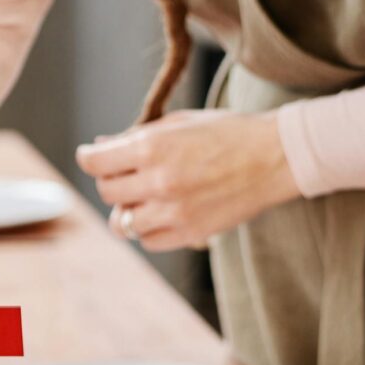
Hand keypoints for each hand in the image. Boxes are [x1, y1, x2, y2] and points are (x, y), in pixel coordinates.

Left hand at [75, 109, 300, 250]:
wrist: (277, 157)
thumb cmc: (228, 133)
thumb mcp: (180, 123)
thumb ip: (137, 136)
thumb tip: (100, 146)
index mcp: (153, 147)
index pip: (95, 162)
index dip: (88, 157)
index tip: (90, 156)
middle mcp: (159, 181)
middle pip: (107, 191)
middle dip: (111, 180)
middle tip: (125, 174)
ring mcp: (174, 211)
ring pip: (122, 222)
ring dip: (127, 209)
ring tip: (143, 197)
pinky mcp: (190, 232)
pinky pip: (148, 241)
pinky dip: (147, 230)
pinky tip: (160, 214)